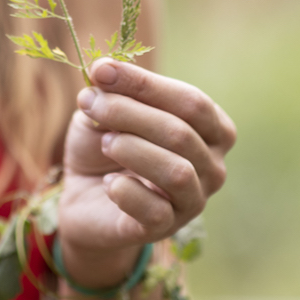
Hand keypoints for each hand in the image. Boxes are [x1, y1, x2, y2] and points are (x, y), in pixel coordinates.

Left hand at [58, 58, 234, 288]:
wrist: (86, 197)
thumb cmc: (107, 144)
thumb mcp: (106, 110)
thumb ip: (110, 92)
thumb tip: (104, 73)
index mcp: (212, 129)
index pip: (192, 101)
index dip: (146, 83)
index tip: (102, 70)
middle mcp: (213, 166)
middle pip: (181, 133)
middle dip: (128, 112)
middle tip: (89, 103)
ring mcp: (193, 202)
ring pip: (177, 172)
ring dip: (132, 149)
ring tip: (105, 142)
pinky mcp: (166, 229)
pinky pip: (155, 211)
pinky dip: (126, 191)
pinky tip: (109, 182)